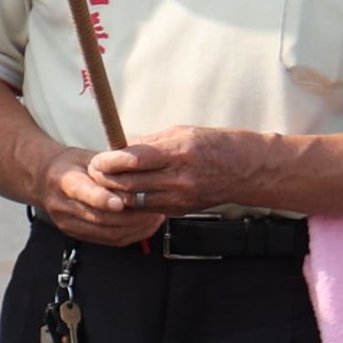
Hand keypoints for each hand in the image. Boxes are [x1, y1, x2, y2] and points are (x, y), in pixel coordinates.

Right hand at [33, 146, 162, 245]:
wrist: (44, 181)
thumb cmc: (71, 165)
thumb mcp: (87, 156)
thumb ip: (108, 166)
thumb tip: (137, 169)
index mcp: (64, 180)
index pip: (82, 192)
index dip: (101, 199)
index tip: (121, 202)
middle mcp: (62, 205)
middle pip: (99, 217)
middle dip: (131, 216)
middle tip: (154, 208)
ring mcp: (67, 223)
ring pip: (107, 233)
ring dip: (135, 228)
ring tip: (155, 217)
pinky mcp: (75, 234)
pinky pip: (109, 241)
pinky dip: (131, 235)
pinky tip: (145, 225)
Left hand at [90, 125, 276, 218]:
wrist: (248, 170)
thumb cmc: (216, 144)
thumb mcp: (181, 133)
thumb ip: (148, 143)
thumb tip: (119, 148)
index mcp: (178, 153)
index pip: (132, 160)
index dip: (108, 161)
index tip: (96, 160)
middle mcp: (178, 178)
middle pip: (128, 184)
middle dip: (105, 179)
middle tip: (94, 172)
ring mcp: (180, 198)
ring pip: (134, 200)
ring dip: (115, 193)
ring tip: (105, 183)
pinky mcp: (180, 210)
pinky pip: (148, 208)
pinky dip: (133, 201)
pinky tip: (126, 193)